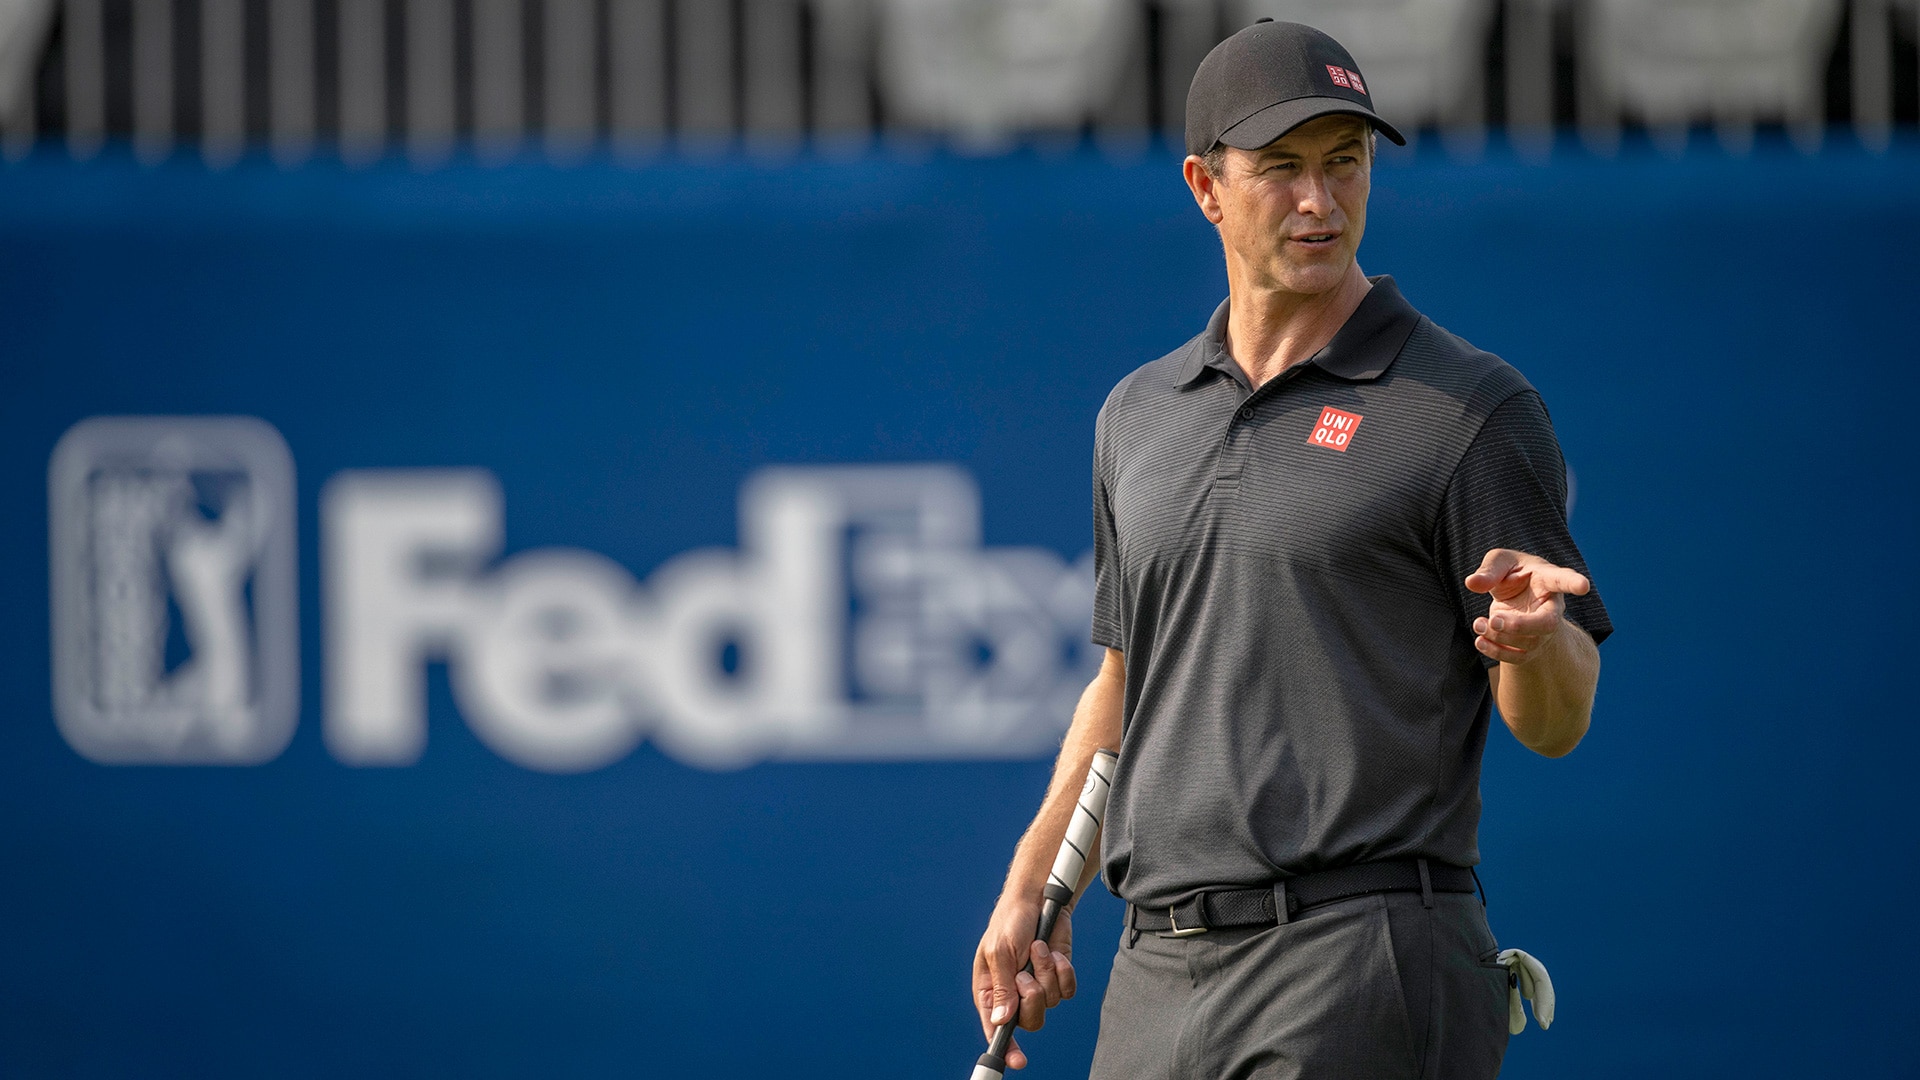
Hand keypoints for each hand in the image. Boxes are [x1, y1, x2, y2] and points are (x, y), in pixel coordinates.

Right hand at [972, 897, 1076, 1069]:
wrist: (1038, 899)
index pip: (996, 1029)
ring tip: (1037, 949)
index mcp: (991, 991)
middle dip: (1032, 997)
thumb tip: (1002, 1021)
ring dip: (1046, 973)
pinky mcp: (1057, 976)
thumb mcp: (1000, 951)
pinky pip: (1067, 990)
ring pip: (1050, 1003)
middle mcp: (1014, 994)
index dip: (1005, 1048)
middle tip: (1025, 975)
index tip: (1016, 1061)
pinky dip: (1063, 971)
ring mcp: (1037, 985)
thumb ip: (1002, 987)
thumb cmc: (1010, 921)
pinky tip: (1054, 953)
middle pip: (1030, 1021)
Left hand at [1464, 549, 1589, 664]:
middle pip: (1548, 623)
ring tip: (1479, 623)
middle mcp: (1551, 607)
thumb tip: (1472, 583)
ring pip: (1530, 642)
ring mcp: (1543, 631)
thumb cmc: (1511, 573)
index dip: (1573, 582)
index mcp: (1548, 580)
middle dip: (1520, 626)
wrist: (1515, 596)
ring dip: (1499, 637)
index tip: (1584, 586)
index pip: (1563, 580)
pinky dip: (1496, 652)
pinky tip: (1480, 641)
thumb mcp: (1500, 562)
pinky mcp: (1530, 647)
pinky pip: (1518, 657)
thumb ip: (1488, 570)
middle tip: (1495, 619)